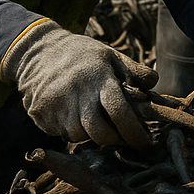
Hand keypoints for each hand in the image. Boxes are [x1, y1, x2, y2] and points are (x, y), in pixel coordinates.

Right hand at [0, 19, 156, 147]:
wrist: (39, 51)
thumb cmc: (82, 55)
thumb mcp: (110, 55)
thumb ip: (134, 71)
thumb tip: (154, 84)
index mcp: (99, 78)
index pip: (119, 111)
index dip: (133, 131)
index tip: (144, 142)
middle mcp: (77, 94)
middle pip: (100, 132)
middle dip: (115, 140)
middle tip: (123, 138)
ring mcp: (56, 106)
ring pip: (80, 136)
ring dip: (92, 135)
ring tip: (98, 121)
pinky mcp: (40, 115)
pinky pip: (61, 134)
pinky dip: (73, 130)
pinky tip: (76, 116)